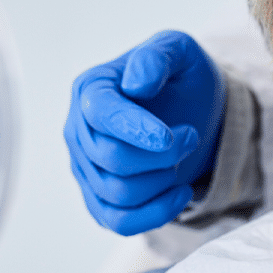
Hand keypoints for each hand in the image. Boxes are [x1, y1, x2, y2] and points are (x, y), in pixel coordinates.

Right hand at [64, 30, 226, 234]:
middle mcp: (78, 130)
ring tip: (185, 157)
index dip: (133, 128)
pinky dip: (156, 214)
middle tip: (190, 136)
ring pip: (118, 193)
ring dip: (164, 180)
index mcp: (91, 88)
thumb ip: (157, 56)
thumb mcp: (179, 50)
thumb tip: (135, 83)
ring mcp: (85, 168)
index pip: (100, 113)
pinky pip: (119, 222)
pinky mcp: (99, 199)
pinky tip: (182, 193)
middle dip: (161, 154)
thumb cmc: (182, 78)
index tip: (168, 138)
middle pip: (110, 157)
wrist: (194, 112)